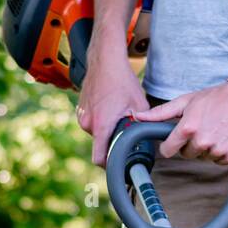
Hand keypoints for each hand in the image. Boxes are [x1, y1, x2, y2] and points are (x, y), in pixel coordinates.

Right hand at [76, 51, 147, 166]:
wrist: (105, 60)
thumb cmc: (122, 81)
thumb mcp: (138, 105)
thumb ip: (141, 126)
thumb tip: (146, 142)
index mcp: (101, 125)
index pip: (99, 159)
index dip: (109, 166)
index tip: (118, 167)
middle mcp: (88, 123)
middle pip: (101, 144)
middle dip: (112, 141)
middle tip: (125, 130)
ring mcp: (82, 116)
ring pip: (97, 133)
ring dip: (107, 129)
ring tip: (117, 113)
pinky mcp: (80, 110)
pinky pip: (92, 122)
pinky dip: (101, 120)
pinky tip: (109, 107)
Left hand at [134, 81, 227, 163]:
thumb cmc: (214, 98)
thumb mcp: (185, 102)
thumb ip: (161, 113)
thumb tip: (137, 117)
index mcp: (188, 128)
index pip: (168, 151)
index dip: (170, 145)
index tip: (175, 140)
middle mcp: (203, 141)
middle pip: (187, 155)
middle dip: (191, 144)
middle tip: (202, 128)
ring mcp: (219, 150)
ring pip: (205, 158)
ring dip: (208, 148)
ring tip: (217, 130)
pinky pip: (221, 161)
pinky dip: (223, 152)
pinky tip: (227, 136)